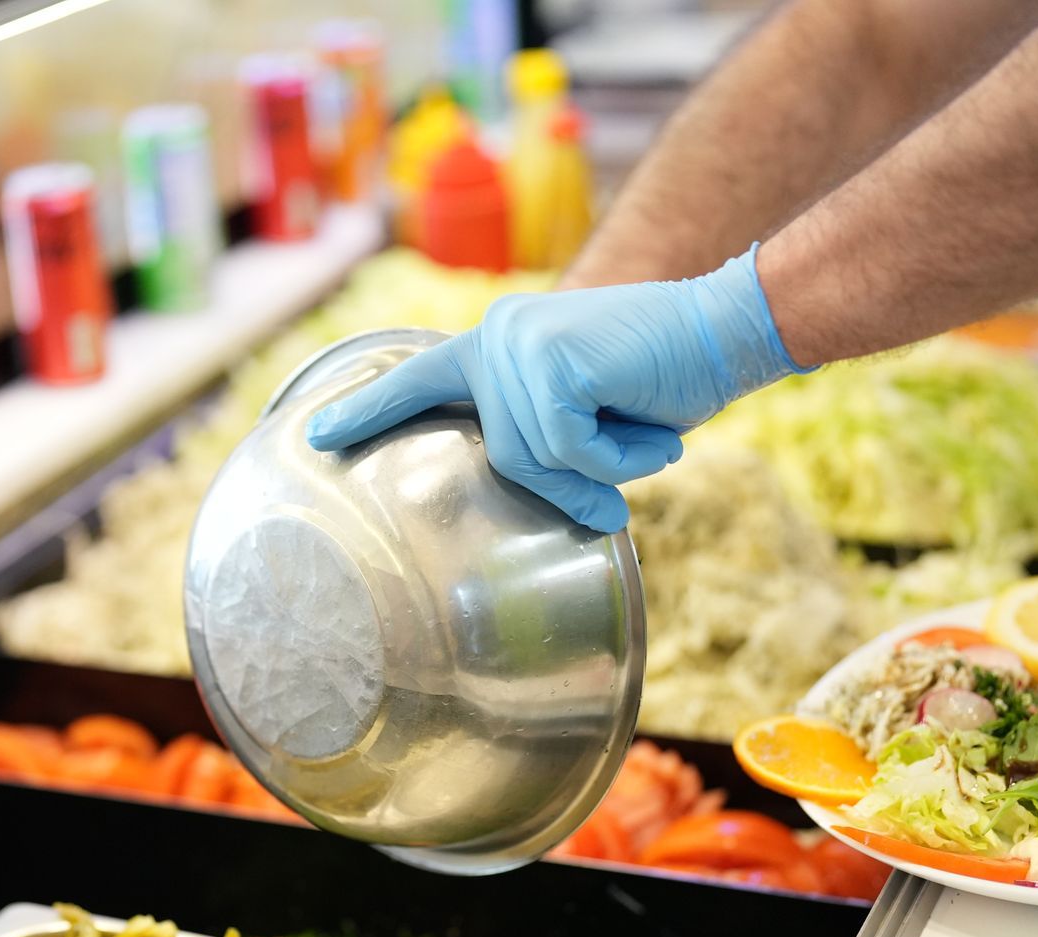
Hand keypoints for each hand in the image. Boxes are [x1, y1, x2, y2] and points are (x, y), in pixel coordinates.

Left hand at [305, 246, 808, 530]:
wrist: (723, 334)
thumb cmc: (662, 381)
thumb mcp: (590, 423)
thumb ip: (543, 446)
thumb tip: (545, 502)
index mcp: (496, 348)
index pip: (419, 381)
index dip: (368, 411)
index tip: (314, 435)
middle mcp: (495, 338)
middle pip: (503, 457)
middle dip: (571, 474)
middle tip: (630, 448)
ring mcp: (517, 346)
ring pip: (534, 459)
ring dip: (601, 465)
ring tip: (641, 427)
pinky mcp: (546, 364)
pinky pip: (566, 450)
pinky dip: (614, 457)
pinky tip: (644, 425)